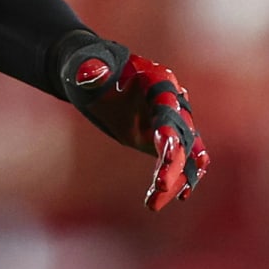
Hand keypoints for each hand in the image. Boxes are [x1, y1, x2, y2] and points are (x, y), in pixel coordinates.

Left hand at [59, 35, 208, 211]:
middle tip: (161, 186)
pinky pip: (182, 159)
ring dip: (177, 178)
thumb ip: (90, 68)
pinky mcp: (167, 137)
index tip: (164, 146)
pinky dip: (182, 176)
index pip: (167, 105)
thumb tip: (91, 73)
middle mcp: (172, 100)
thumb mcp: (83, 64)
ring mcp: (172, 120)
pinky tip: (179, 196)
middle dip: (173, 162)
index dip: (169, 125)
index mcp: (157, 79)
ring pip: (185, 152)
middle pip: (181, 134)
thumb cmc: (87, 65)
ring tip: (155, 204)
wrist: (92, 72)